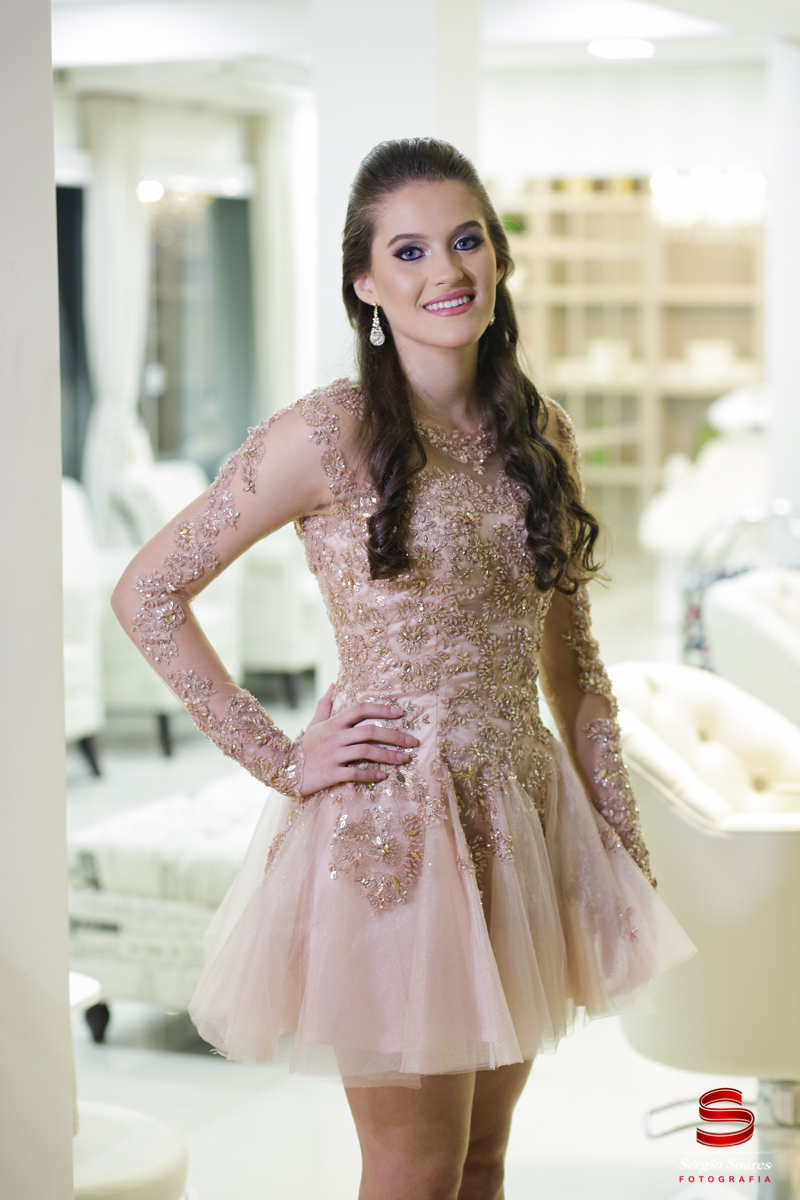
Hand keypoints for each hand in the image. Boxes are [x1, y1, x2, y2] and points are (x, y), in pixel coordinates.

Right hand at [299, 683, 419, 796]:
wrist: (285, 769)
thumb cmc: (305, 746)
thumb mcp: (314, 723)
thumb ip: (325, 704)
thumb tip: (333, 684)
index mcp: (334, 723)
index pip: (360, 709)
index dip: (381, 709)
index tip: (400, 713)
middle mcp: (335, 737)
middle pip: (370, 731)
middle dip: (394, 736)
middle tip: (412, 742)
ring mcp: (333, 755)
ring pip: (366, 752)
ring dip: (388, 756)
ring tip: (405, 759)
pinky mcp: (331, 773)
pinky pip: (355, 773)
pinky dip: (371, 774)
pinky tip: (383, 776)